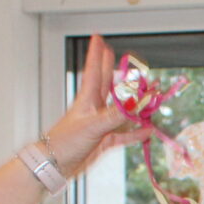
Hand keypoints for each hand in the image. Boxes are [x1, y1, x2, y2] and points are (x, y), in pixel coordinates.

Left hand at [42, 34, 148, 179]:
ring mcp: (100, 125)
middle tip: (113, 54)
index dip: (97, 55)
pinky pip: (125, 135)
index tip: (98, 38)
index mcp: (87, 100)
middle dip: (110, 69)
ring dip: (132, 104)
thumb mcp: (93, 126)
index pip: (94, 72)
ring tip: (144, 94)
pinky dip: (136, 133)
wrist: (56, 165)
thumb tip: (137, 105)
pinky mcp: (104, 141)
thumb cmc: (66, 141)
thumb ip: (116, 116)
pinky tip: (148, 131)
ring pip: (120, 110)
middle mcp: (94, 109)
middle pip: (106, 85)